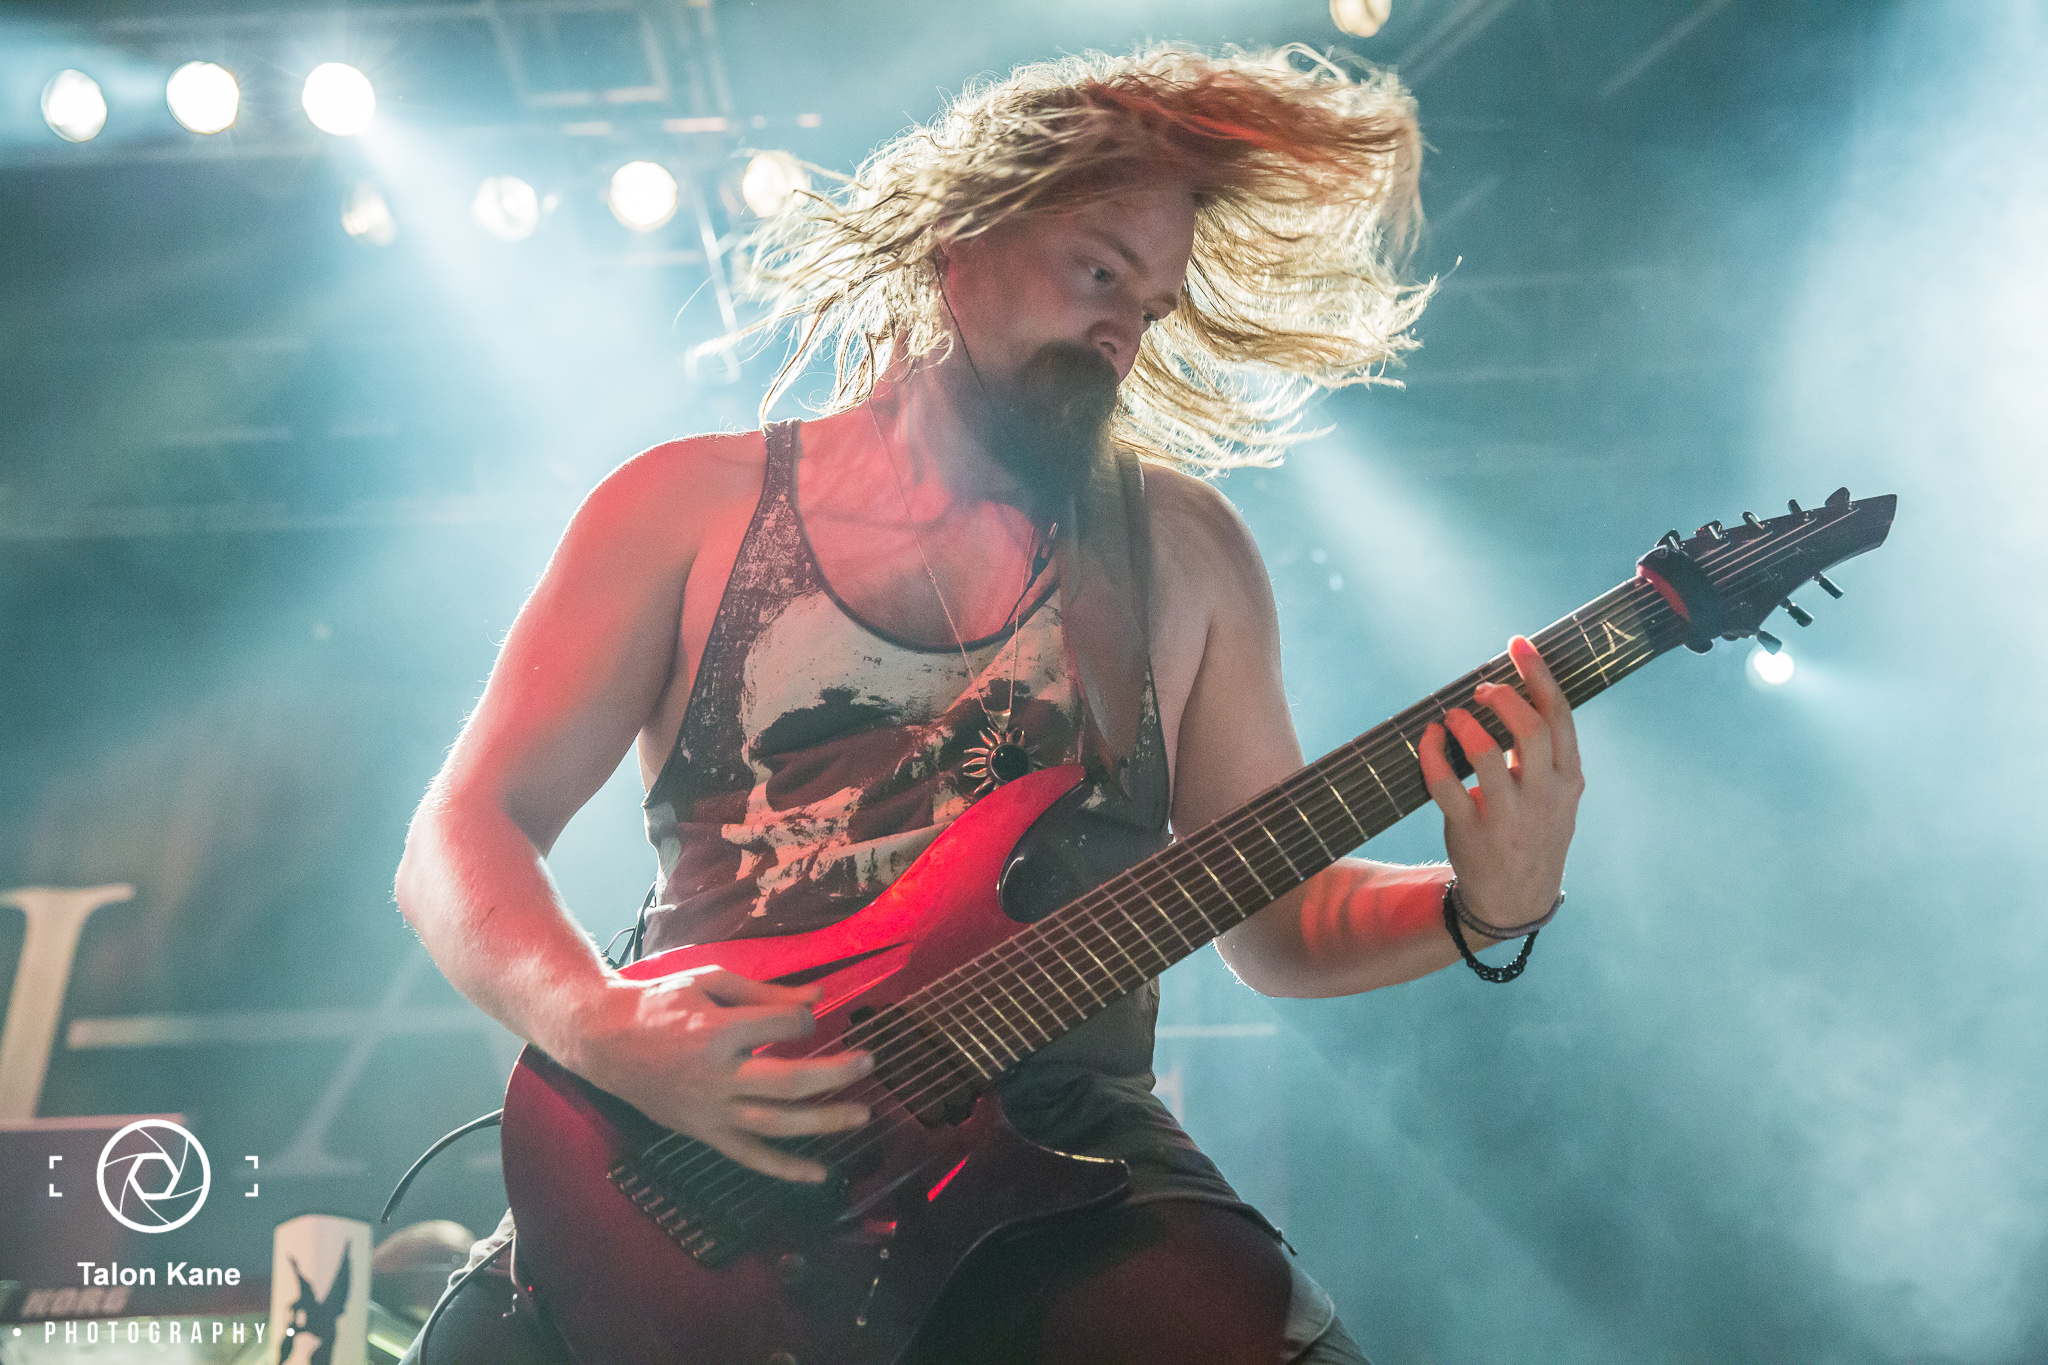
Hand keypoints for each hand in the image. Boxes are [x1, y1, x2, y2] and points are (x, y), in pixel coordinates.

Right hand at [566, 966, 873, 1182]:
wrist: (603, 1040)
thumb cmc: (658, 1003)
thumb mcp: (708, 982)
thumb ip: (765, 992)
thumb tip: (819, 996)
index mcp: (716, 1031)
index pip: (781, 1027)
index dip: (802, 1019)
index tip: (806, 1016)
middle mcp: (716, 1075)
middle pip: (788, 1081)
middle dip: (834, 1073)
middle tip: (870, 1063)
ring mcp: (710, 1110)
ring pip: (775, 1123)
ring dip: (823, 1121)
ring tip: (862, 1115)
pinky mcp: (703, 1133)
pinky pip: (749, 1157)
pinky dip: (785, 1169)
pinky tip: (820, 1174)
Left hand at [1418, 635, 1584, 934]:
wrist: (1516, 900)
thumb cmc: (1533, 831)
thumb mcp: (1557, 794)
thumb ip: (1546, 752)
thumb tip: (1518, 689)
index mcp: (1568, 778)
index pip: (1559, 716)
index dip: (1538, 674)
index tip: (1517, 644)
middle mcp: (1544, 796)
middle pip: (1530, 730)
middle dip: (1504, 698)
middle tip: (1481, 687)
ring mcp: (1509, 816)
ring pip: (1489, 757)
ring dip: (1466, 726)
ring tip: (1453, 714)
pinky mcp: (1471, 832)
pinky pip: (1446, 787)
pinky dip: (1432, 755)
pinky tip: (1429, 738)